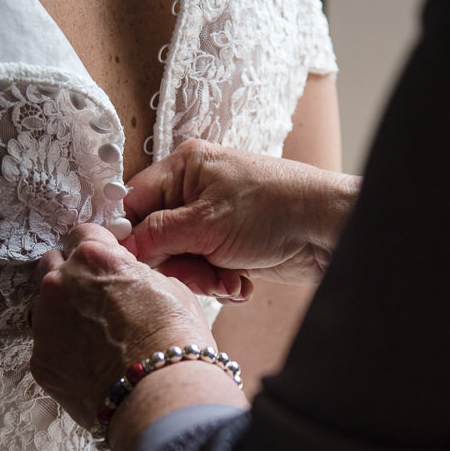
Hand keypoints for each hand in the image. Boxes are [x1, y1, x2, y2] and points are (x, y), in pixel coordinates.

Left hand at [30, 224, 214, 425]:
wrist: (161, 394)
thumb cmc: (175, 339)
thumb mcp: (171, 288)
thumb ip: (138, 276)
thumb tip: (132, 281)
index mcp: (93, 257)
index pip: (82, 234)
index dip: (98, 249)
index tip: (106, 263)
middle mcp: (60, 284)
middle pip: (53, 265)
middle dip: (71, 275)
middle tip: (98, 298)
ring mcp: (44, 323)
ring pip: (45, 308)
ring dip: (64, 314)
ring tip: (96, 338)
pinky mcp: (39, 361)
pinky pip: (47, 346)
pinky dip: (64, 352)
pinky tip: (90, 365)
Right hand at [123, 140, 359, 298]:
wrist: (329, 230)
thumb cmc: (276, 209)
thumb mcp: (206, 224)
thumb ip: (157, 236)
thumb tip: (121, 248)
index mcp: (183, 168)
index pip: (134, 203)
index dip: (131, 237)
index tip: (135, 264)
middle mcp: (194, 190)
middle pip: (156, 237)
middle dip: (177, 264)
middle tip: (200, 274)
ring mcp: (212, 219)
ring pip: (181, 259)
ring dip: (202, 277)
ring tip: (227, 279)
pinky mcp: (229, 244)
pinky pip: (206, 269)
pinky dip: (220, 280)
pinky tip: (240, 282)